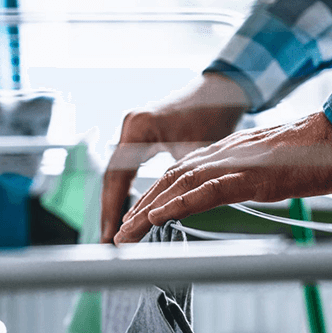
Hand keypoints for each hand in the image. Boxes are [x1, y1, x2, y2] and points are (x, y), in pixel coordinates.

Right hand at [100, 74, 248, 242]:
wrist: (221, 90)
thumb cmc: (214, 114)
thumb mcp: (197, 152)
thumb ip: (181, 180)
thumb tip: (169, 213)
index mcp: (139, 128)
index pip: (118, 177)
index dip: (114, 209)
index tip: (114, 235)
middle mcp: (130, 127)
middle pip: (112, 177)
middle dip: (112, 212)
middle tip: (110, 242)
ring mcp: (132, 130)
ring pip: (118, 174)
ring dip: (117, 204)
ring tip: (116, 234)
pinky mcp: (140, 134)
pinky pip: (127, 168)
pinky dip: (127, 191)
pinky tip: (130, 211)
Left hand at [114, 112, 331, 243]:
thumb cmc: (321, 152)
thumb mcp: (277, 167)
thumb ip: (254, 177)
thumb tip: (247, 188)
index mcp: (231, 154)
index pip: (181, 174)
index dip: (155, 197)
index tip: (136, 219)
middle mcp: (226, 155)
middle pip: (171, 180)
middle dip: (141, 207)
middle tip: (119, 234)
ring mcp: (238, 164)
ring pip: (181, 185)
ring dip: (149, 210)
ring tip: (127, 233)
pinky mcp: (254, 175)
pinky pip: (210, 190)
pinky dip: (180, 204)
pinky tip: (159, 217)